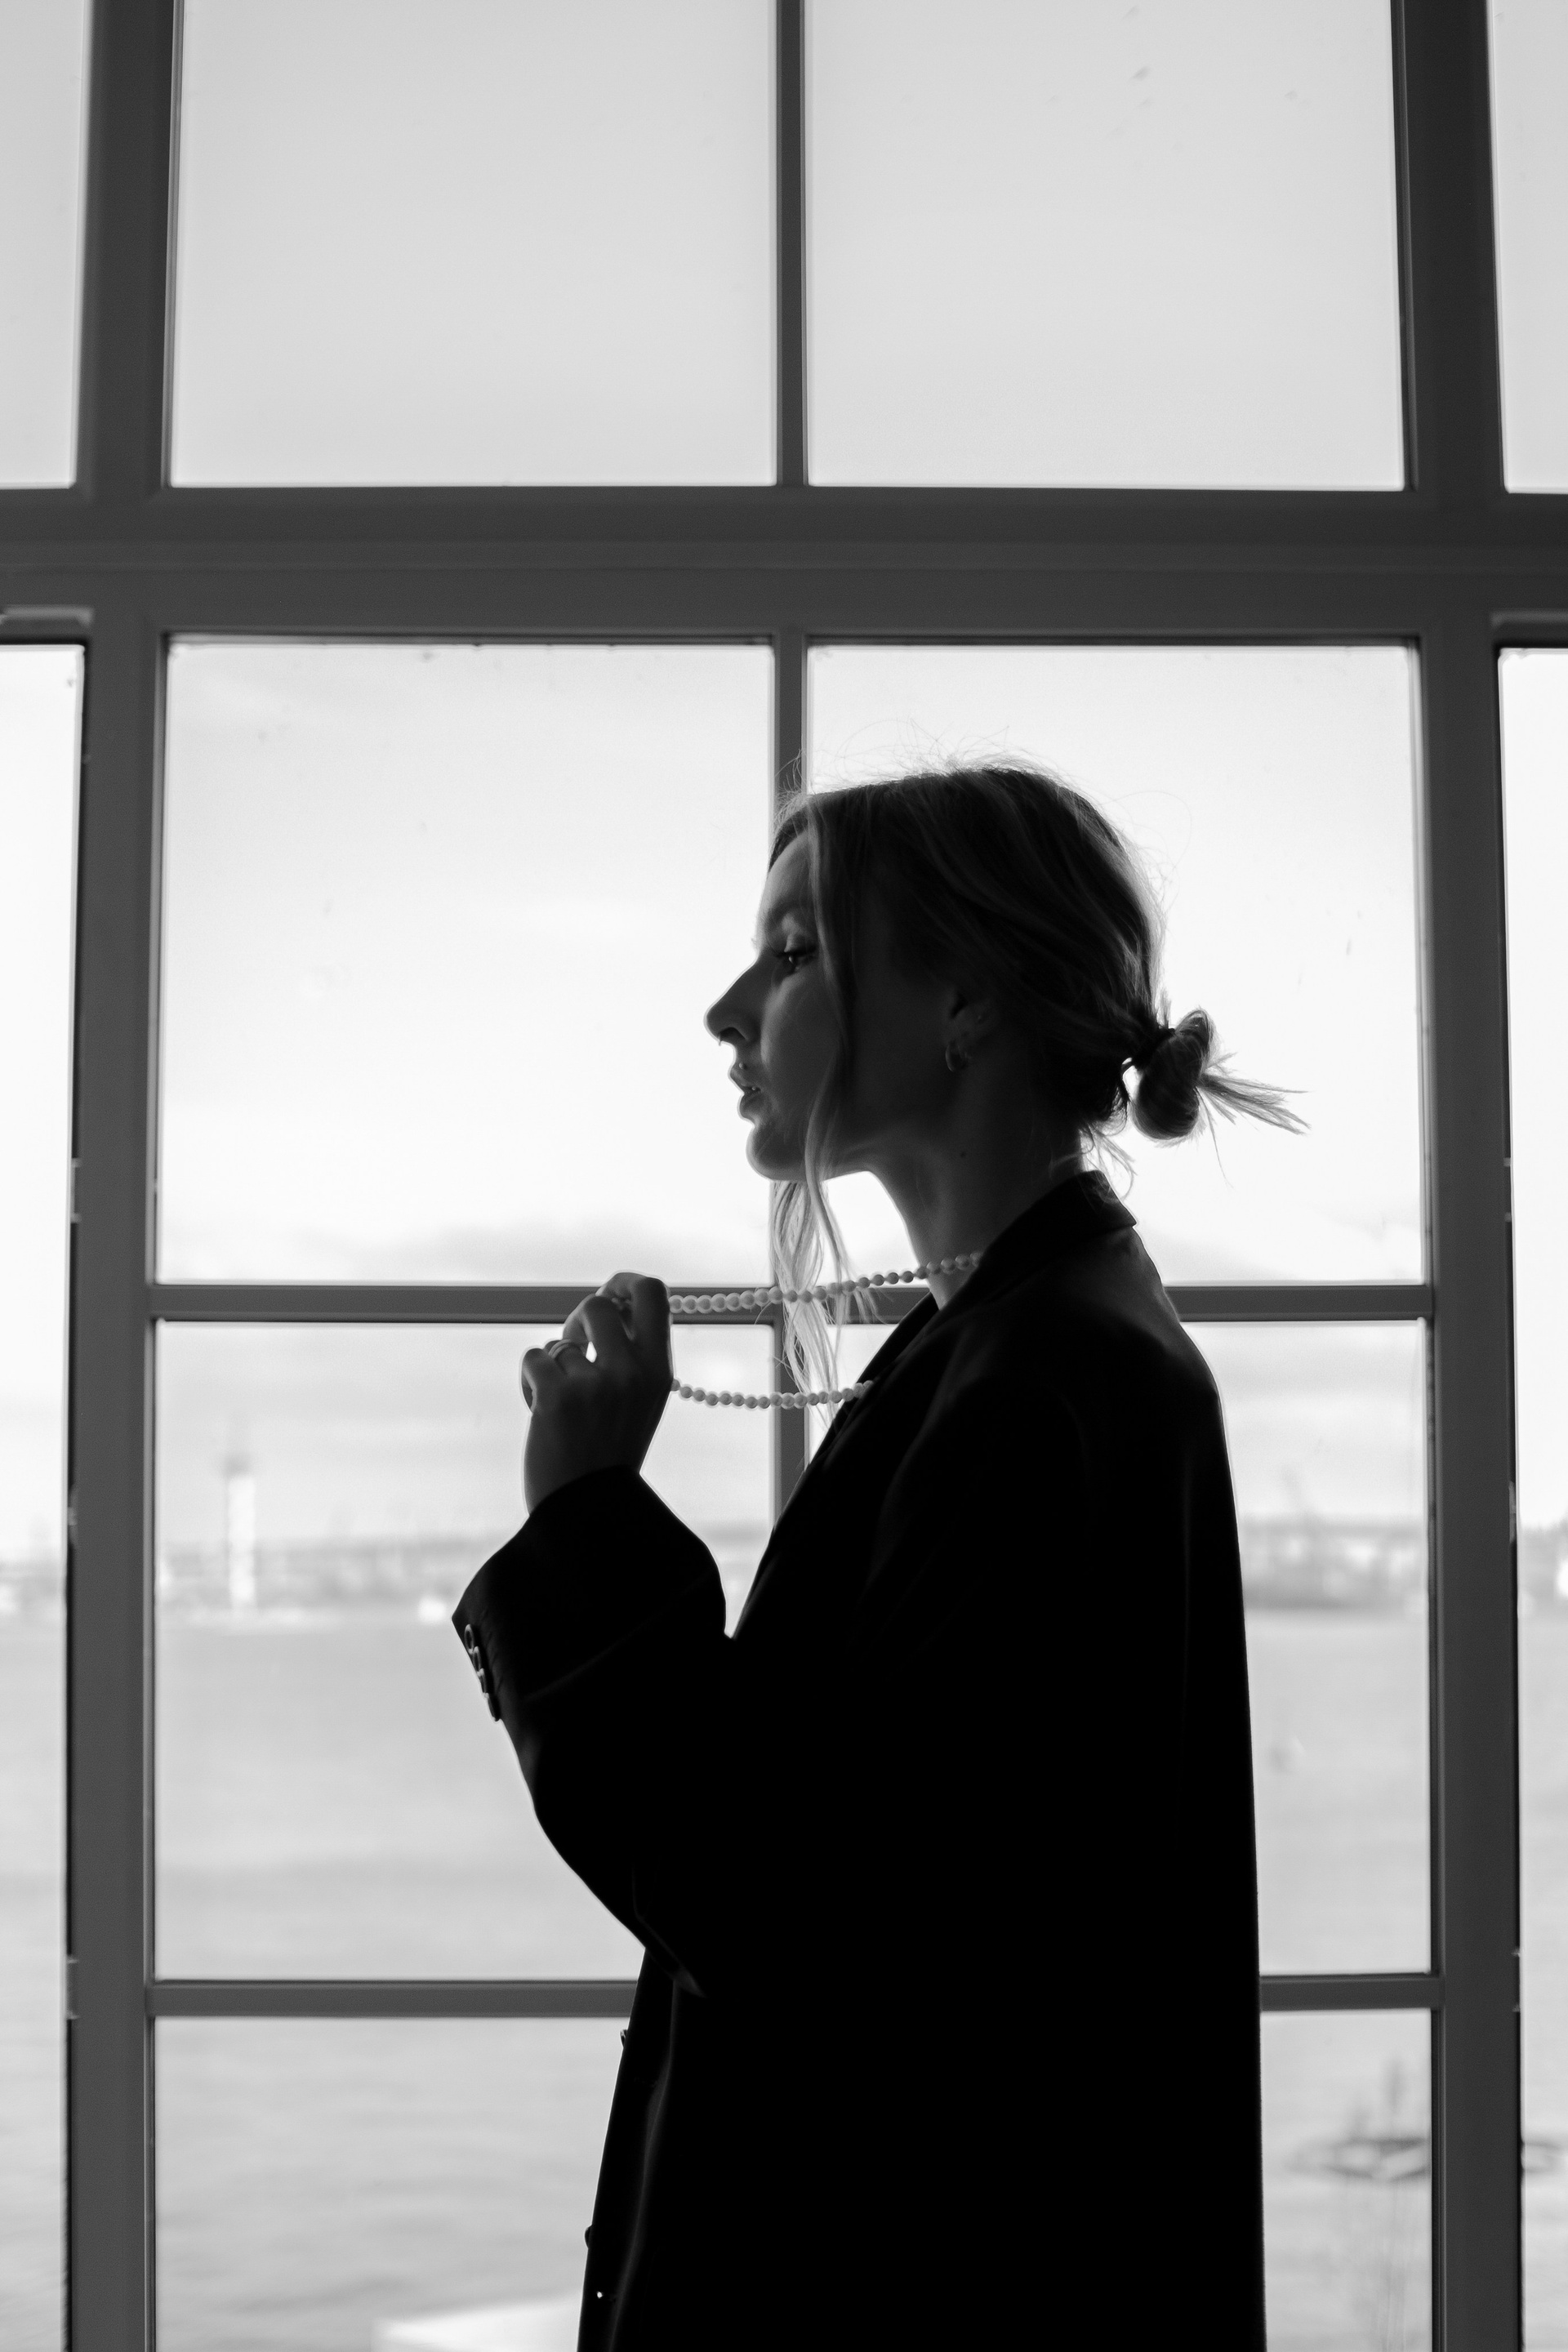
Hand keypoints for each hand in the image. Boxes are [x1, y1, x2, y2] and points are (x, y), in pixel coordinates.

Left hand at [520, 1273, 672, 1512]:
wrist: (588, 1511)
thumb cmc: (608, 1453)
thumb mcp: (639, 1400)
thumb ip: (631, 1355)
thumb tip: (606, 1303)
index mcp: (659, 1371)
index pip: (654, 1293)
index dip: (624, 1282)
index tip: (610, 1294)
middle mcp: (633, 1371)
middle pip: (598, 1303)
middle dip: (578, 1320)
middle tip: (576, 1346)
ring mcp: (595, 1384)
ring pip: (558, 1343)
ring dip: (552, 1369)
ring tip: (560, 1404)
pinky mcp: (557, 1396)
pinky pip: (533, 1359)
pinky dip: (529, 1383)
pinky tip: (541, 1412)